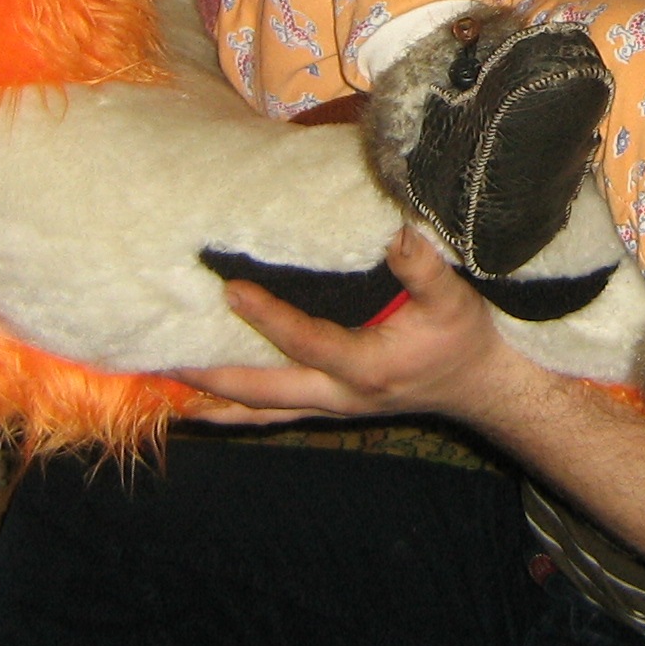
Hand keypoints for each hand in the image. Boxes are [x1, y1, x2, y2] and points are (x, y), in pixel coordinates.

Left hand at [170, 226, 519, 425]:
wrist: (481, 384)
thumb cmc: (465, 337)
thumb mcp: (454, 299)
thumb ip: (424, 269)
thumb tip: (396, 231)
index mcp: (366, 367)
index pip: (305, 343)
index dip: (266, 319)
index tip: (230, 290)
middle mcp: (340, 396)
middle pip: (263, 392)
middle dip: (212, 376)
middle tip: (163, 358)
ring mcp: (332, 408)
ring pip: (262, 411)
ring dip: (215, 398)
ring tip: (167, 385)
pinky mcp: (330, 406)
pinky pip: (274, 413)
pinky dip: (237, 409)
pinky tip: (204, 405)